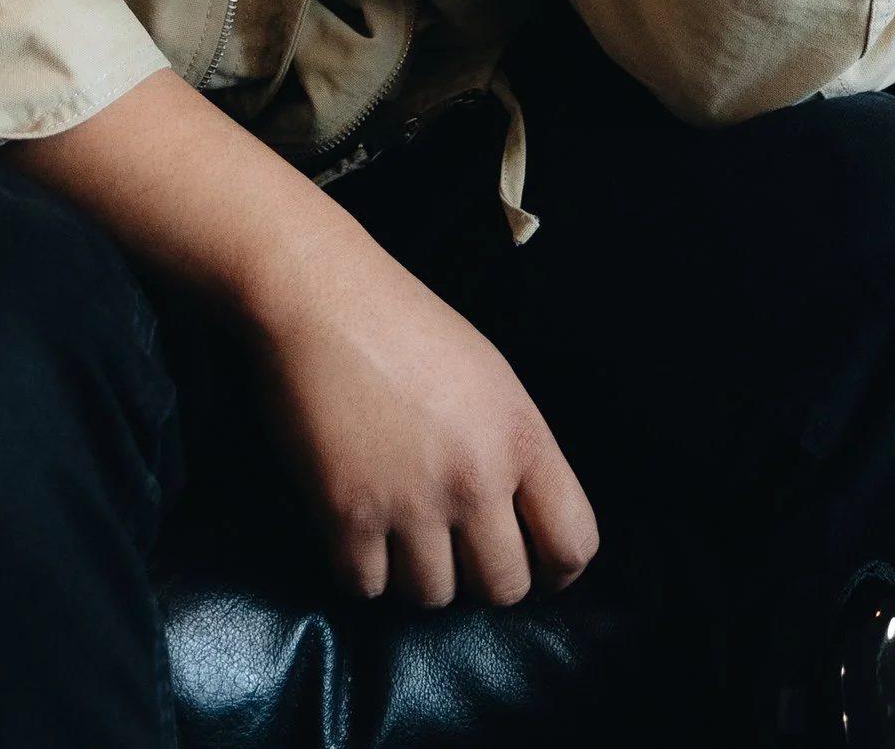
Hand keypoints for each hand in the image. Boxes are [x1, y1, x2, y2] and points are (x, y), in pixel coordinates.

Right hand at [246, 237, 598, 607]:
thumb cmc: (406, 326)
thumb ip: (514, 452)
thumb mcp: (491, 378)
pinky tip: (358, 528)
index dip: (556, 569)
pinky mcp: (347, 514)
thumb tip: (521, 525)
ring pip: (434, 598)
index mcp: (521, 436)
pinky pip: (367, 588)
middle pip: (504, 587)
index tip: (533, 566)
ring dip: (417, 574)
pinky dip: (362, 569)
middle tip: (455, 550)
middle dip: (480, 578)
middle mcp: (476, 477)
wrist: (321, 297)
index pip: (573, 544)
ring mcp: (412, 500)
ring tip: (400, 531)